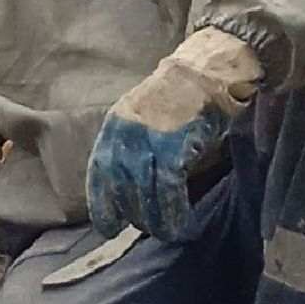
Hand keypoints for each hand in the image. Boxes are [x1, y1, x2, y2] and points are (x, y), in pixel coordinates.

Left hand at [86, 28, 261, 241]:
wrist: (205, 71)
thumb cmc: (178, 97)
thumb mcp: (143, 118)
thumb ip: (135, 147)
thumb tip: (134, 187)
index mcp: (114, 126)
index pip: (99, 172)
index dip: (102, 203)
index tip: (107, 226)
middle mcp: (126, 135)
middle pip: (120, 187)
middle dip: (131, 213)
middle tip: (144, 228)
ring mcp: (149, 141)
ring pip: (143, 192)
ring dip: (153, 218)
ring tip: (164, 231)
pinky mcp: (174, 147)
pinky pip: (167, 189)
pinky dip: (172, 211)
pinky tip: (178, 223)